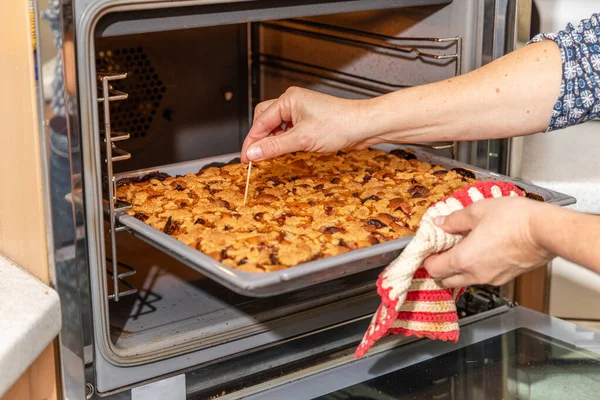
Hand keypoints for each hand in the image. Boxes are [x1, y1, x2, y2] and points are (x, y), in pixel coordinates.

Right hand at [241, 87, 380, 162]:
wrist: (365, 126)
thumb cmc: (340, 125)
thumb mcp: (302, 140)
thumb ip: (274, 147)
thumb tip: (253, 152)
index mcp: (288, 100)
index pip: (260, 121)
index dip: (251, 141)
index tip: (245, 159)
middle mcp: (293, 102)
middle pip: (265, 120)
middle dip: (260, 139)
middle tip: (256, 158)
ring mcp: (301, 111)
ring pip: (277, 127)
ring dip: (272, 141)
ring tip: (272, 156)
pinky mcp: (309, 121)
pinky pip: (288, 131)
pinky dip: (284, 141)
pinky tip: (287, 151)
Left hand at [423, 197, 553, 287]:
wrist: (546, 230)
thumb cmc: (515, 220)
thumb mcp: (477, 211)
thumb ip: (455, 219)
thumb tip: (441, 222)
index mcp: (464, 260)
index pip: (433, 269)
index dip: (427, 259)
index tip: (428, 249)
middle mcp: (476, 274)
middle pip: (446, 281)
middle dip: (440, 268)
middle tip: (441, 251)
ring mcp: (492, 278)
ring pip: (465, 280)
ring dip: (458, 269)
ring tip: (462, 247)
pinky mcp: (506, 277)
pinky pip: (483, 277)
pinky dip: (476, 268)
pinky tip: (482, 250)